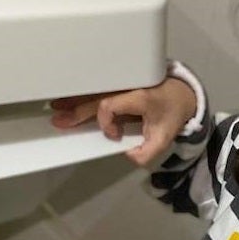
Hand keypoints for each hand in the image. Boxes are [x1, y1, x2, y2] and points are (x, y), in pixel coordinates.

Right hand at [49, 76, 197, 166]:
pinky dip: (82, 94)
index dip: (106, 124)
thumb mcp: (164, 137)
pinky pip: (98, 89)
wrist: (182, 94)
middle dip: (76, 110)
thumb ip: (148, 152)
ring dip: (74, 100)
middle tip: (60, 121)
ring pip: (94, 90)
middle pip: (96, 97)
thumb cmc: (171, 114)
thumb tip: (127, 155)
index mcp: (139, 96)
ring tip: (56, 107)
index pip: (110, 105)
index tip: (115, 136)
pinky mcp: (120, 85)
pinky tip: (68, 99)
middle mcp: (128, 86)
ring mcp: (123, 84)